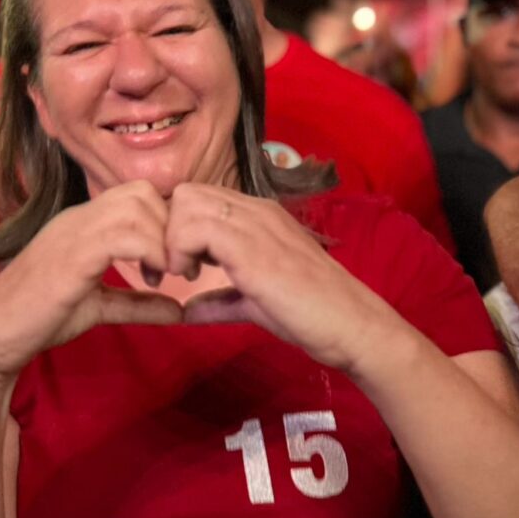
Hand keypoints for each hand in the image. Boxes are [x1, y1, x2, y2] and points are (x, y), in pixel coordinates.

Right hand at [0, 181, 182, 377]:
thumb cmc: (40, 319)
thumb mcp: (100, 306)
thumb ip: (138, 304)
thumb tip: (179, 310)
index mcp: (84, 223)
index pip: (138, 194)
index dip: (167, 222)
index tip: (174, 262)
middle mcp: (79, 218)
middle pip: (143, 191)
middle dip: (172, 226)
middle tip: (178, 268)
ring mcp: (73, 232)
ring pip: (137, 207)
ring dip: (163, 239)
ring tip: (167, 274)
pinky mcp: (71, 256)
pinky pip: (123, 235)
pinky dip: (150, 252)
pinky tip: (152, 278)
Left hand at [166, 183, 403, 373]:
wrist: (349, 325)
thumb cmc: (310, 315)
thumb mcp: (254, 303)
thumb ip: (220, 301)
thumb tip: (188, 311)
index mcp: (260, 218)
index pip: (202, 198)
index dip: (179, 229)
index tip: (182, 266)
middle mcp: (256, 211)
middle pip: (188, 193)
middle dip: (169, 229)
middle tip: (178, 269)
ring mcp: (255, 225)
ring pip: (187, 203)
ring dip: (173, 239)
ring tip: (186, 274)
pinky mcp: (252, 248)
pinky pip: (196, 228)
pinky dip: (179, 251)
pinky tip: (191, 276)